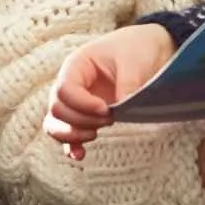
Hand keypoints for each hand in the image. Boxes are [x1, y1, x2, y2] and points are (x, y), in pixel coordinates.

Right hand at [44, 24, 176, 160]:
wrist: (149, 50)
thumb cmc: (138, 48)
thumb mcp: (134, 60)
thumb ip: (127, 83)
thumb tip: (122, 107)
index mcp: (77, 64)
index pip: (64, 90)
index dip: (82, 104)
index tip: (106, 109)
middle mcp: (71, 83)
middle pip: (57, 109)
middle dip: (81, 120)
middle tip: (110, 118)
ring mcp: (76, 101)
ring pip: (55, 124)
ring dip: (72, 134)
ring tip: (95, 134)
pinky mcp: (85, 116)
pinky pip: (67, 134)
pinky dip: (71, 146)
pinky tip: (80, 155)